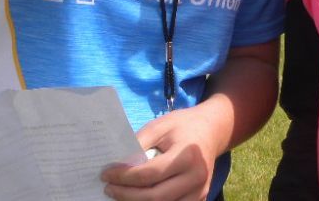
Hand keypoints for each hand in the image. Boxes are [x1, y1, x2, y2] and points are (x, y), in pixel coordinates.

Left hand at [102, 106, 220, 200]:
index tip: (106, 173)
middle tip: (108, 188)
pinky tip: (138, 197)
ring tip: (121, 194)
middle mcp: (196, 177)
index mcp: (188, 155)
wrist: (212, 130)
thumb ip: (139, 143)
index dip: (124, 176)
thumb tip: (118, 165)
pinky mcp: (199, 199)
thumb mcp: (160, 126)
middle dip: (126, 195)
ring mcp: (200, 191)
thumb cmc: (183, 125)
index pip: (150, 174)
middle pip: (155, 197)